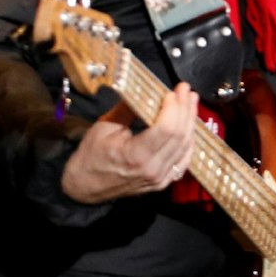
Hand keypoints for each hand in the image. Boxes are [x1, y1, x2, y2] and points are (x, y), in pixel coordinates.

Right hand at [60, 82, 199, 203]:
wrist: (84, 187)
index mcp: (135, 155)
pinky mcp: (163, 182)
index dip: (174, 108)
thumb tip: (146, 89)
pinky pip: (184, 159)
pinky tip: (190, 125)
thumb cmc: (91, 156)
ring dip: (190, 122)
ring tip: (190, 102)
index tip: (173, 92)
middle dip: (185, 109)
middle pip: (179, 135)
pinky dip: (189, 140)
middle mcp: (152, 169)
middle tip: (186, 90)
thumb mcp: (104, 127)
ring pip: (185, 146)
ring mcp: (160, 179)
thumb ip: (129, 109)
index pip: (166, 129)